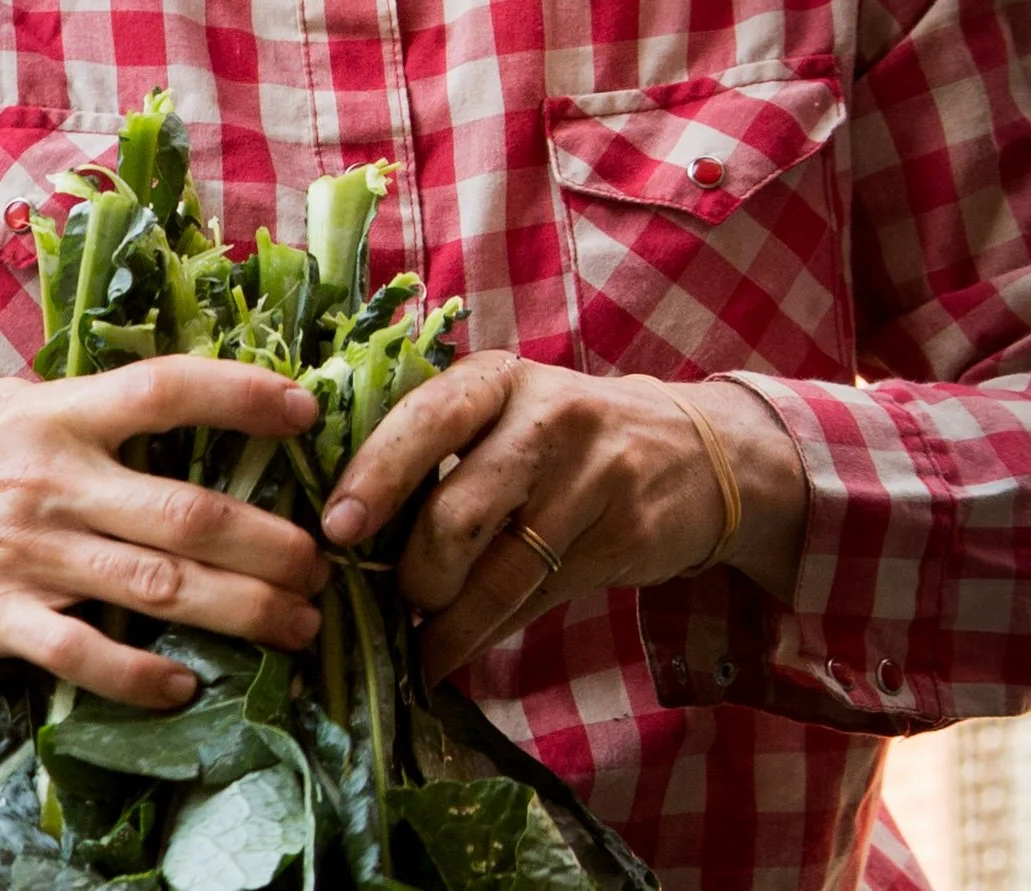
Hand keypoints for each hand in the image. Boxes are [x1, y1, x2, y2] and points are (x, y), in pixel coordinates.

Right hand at [0, 358, 324, 707]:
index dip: (240, 396)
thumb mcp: (22, 399)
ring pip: (154, 587)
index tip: (305, 412)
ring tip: (297, 622)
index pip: (165, 390)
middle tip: (323, 562)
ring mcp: (27, 555)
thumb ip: (100, 400)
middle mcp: (51, 481)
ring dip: (237, 610)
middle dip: (268, 542)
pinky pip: (80, 655)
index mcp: (61, 413)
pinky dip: (138, 675)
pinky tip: (189, 685)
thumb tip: (195, 393)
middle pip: (184, 513)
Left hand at [317, 356, 806, 682]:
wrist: (695, 450)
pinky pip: (534, 601)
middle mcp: (546, 419)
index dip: (376, 474)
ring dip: (445, 623)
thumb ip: (441, 451)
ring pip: (496, 573)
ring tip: (420, 642)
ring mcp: (591, 478)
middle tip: (391, 599)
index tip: (335, 529)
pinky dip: (484, 636)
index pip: (427, 419)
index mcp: (499, 379)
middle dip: (414, 575)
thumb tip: (344, 531)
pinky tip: (458, 651)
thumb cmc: (567, 435)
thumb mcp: (509, 412)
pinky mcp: (621, 536)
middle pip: (456, 513)